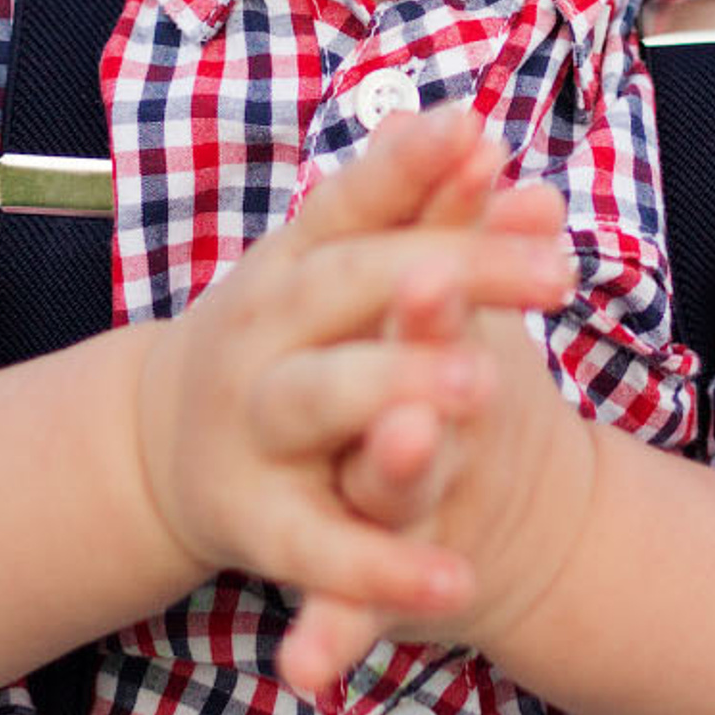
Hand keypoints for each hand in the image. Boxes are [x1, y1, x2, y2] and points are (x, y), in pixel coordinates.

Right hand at [131, 108, 571, 676]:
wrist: (161, 447)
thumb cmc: (294, 336)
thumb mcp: (348, 270)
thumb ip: (424, 210)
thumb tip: (488, 137)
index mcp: (292, 259)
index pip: (353, 199)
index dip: (411, 166)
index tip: (478, 131)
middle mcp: (262, 328)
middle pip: (351, 285)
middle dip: (451, 272)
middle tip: (552, 271)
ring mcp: (253, 423)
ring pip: (321, 398)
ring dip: (399, 384)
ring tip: (485, 386)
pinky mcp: (258, 523)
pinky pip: (322, 548)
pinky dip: (381, 569)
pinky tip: (458, 584)